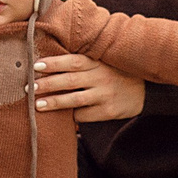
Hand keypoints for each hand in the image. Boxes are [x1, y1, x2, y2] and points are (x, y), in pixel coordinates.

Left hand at [32, 52, 146, 120]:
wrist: (147, 90)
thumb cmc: (116, 73)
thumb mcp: (104, 61)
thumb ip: (83, 61)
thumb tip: (49, 62)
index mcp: (98, 62)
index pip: (72, 61)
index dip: (53, 63)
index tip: (36, 66)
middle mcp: (101, 77)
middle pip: (69, 80)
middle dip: (47, 84)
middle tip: (30, 88)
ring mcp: (105, 94)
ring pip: (75, 99)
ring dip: (54, 102)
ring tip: (38, 105)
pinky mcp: (109, 111)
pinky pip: (85, 114)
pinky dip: (72, 115)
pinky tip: (63, 116)